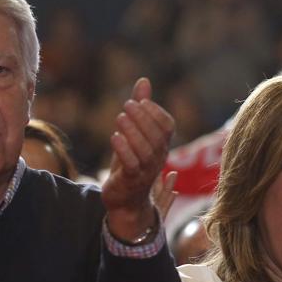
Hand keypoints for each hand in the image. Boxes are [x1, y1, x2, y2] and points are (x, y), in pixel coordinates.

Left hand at [103, 78, 174, 241]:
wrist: (124, 200)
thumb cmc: (129, 163)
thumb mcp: (133, 134)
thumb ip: (140, 109)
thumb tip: (144, 82)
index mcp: (161, 146)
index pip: (168, 126)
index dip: (156, 112)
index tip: (140, 101)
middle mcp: (158, 158)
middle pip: (157, 136)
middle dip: (143, 118)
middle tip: (127, 105)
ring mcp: (147, 171)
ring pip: (145, 150)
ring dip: (133, 131)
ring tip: (119, 118)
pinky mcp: (132, 180)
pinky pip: (132, 164)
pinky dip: (124, 149)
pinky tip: (114, 136)